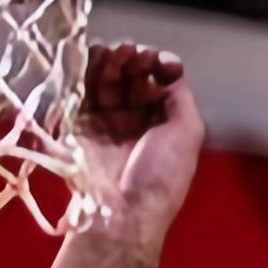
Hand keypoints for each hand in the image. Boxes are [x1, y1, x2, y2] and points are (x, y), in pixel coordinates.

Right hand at [77, 45, 203, 251]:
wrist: (121, 211)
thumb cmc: (160, 176)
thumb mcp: (189, 133)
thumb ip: (182, 96)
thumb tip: (168, 68)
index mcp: (163, 125)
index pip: (157, 81)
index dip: (158, 64)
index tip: (158, 62)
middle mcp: (134, 121)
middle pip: (129, 74)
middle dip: (132, 58)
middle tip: (131, 55)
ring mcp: (105, 121)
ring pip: (104, 76)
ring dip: (110, 59)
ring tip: (115, 55)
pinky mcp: (78, 123)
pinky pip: (79, 87)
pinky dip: (86, 68)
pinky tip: (96, 60)